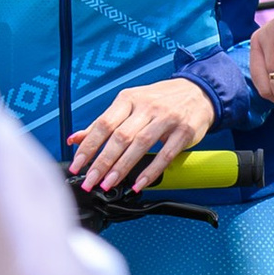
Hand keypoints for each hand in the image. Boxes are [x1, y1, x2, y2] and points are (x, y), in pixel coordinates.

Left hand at [68, 76, 215, 192]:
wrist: (198, 91)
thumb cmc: (160, 100)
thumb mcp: (130, 104)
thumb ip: (103, 122)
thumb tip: (74, 139)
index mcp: (128, 99)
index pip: (103, 124)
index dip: (89, 146)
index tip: (78, 165)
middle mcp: (146, 107)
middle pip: (120, 137)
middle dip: (103, 162)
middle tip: (91, 180)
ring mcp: (167, 118)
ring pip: (140, 145)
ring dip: (122, 167)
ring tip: (109, 183)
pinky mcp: (184, 131)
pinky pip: (165, 154)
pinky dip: (151, 171)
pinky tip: (138, 183)